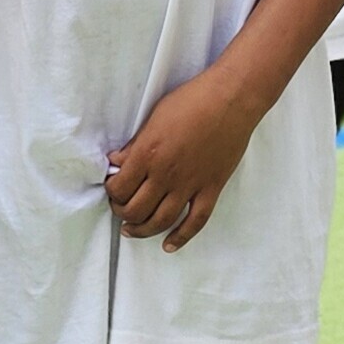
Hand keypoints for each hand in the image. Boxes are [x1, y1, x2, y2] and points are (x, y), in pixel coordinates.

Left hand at [105, 68, 259, 252]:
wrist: (232, 98)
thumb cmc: (192, 100)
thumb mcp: (154, 117)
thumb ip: (134, 144)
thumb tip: (116, 161)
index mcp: (148, 153)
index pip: (119, 188)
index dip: (111, 193)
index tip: (113, 189)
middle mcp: (166, 174)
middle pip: (135, 210)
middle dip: (122, 213)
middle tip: (121, 209)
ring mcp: (190, 184)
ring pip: (160, 221)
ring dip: (142, 230)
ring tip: (133, 229)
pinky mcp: (211, 188)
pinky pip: (195, 221)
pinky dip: (180, 237)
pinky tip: (168, 245)